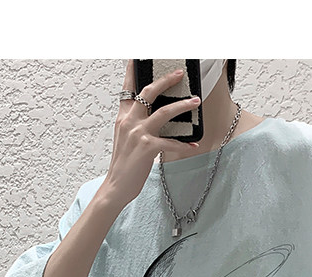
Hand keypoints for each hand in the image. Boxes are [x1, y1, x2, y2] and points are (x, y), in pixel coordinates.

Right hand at [105, 60, 202, 205]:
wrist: (116, 186)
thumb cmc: (124, 165)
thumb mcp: (126, 139)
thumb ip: (136, 124)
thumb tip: (155, 116)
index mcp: (123, 118)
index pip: (128, 88)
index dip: (133, 70)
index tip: (138, 55)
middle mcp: (129, 121)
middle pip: (148, 92)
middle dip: (166, 80)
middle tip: (180, 73)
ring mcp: (138, 134)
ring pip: (164, 112)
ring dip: (182, 105)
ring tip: (195, 101)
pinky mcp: (148, 147)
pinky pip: (171, 142)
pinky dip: (184, 144)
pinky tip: (193, 145)